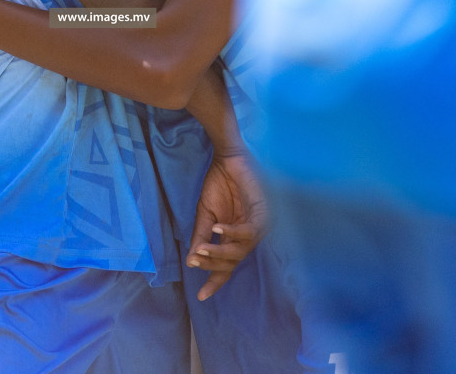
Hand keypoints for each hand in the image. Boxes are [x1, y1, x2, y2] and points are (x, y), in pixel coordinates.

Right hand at [187, 151, 267, 300]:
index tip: (201, 296)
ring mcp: (258, 226)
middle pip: (233, 261)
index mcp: (235, 237)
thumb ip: (201, 236)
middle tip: (196, 260)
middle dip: (213, 264)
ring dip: (220, 253)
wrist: (225, 159)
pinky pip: (249, 232)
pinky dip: (232, 233)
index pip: (228, 265)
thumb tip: (192, 260)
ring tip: (202, 250)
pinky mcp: (264, 213)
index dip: (215, 280)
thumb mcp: (205, 214)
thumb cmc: (218, 184)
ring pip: (241, 251)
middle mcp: (248, 235)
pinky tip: (218, 229)